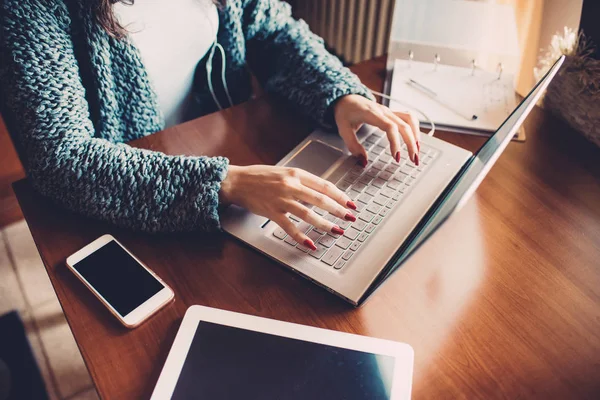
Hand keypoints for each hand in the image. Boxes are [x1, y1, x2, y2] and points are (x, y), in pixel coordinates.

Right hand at [219, 165, 356, 249]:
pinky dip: (301, 237)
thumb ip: (301, 181)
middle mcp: (291, 185)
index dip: (340, 195)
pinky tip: (311, 244)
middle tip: (350, 218)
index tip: (350, 203)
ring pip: (309, 214)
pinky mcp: (273, 212)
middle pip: (321, 200)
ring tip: (336, 231)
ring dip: (325, 224)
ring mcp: (282, 200)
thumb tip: (320, 192)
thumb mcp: (284, 172)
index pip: (324, 185)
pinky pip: (290, 227)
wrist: (237, 181)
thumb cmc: (259, 177)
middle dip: (339, 210)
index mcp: (296, 173)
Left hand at [333, 94, 421, 165]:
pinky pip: (408, 117)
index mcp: (371, 114)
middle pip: (403, 125)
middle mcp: (383, 111)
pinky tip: (416, 140)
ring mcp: (389, 111)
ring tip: (417, 151)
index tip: (397, 156)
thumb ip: (353, 146)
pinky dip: (415, 128)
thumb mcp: (343, 129)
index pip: (390, 127)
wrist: (346, 98)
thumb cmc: (344, 112)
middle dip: (411, 144)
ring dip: (416, 135)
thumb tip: (364, 161)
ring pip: (409, 120)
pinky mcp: (392, 113)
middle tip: (413, 160)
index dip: (396, 142)